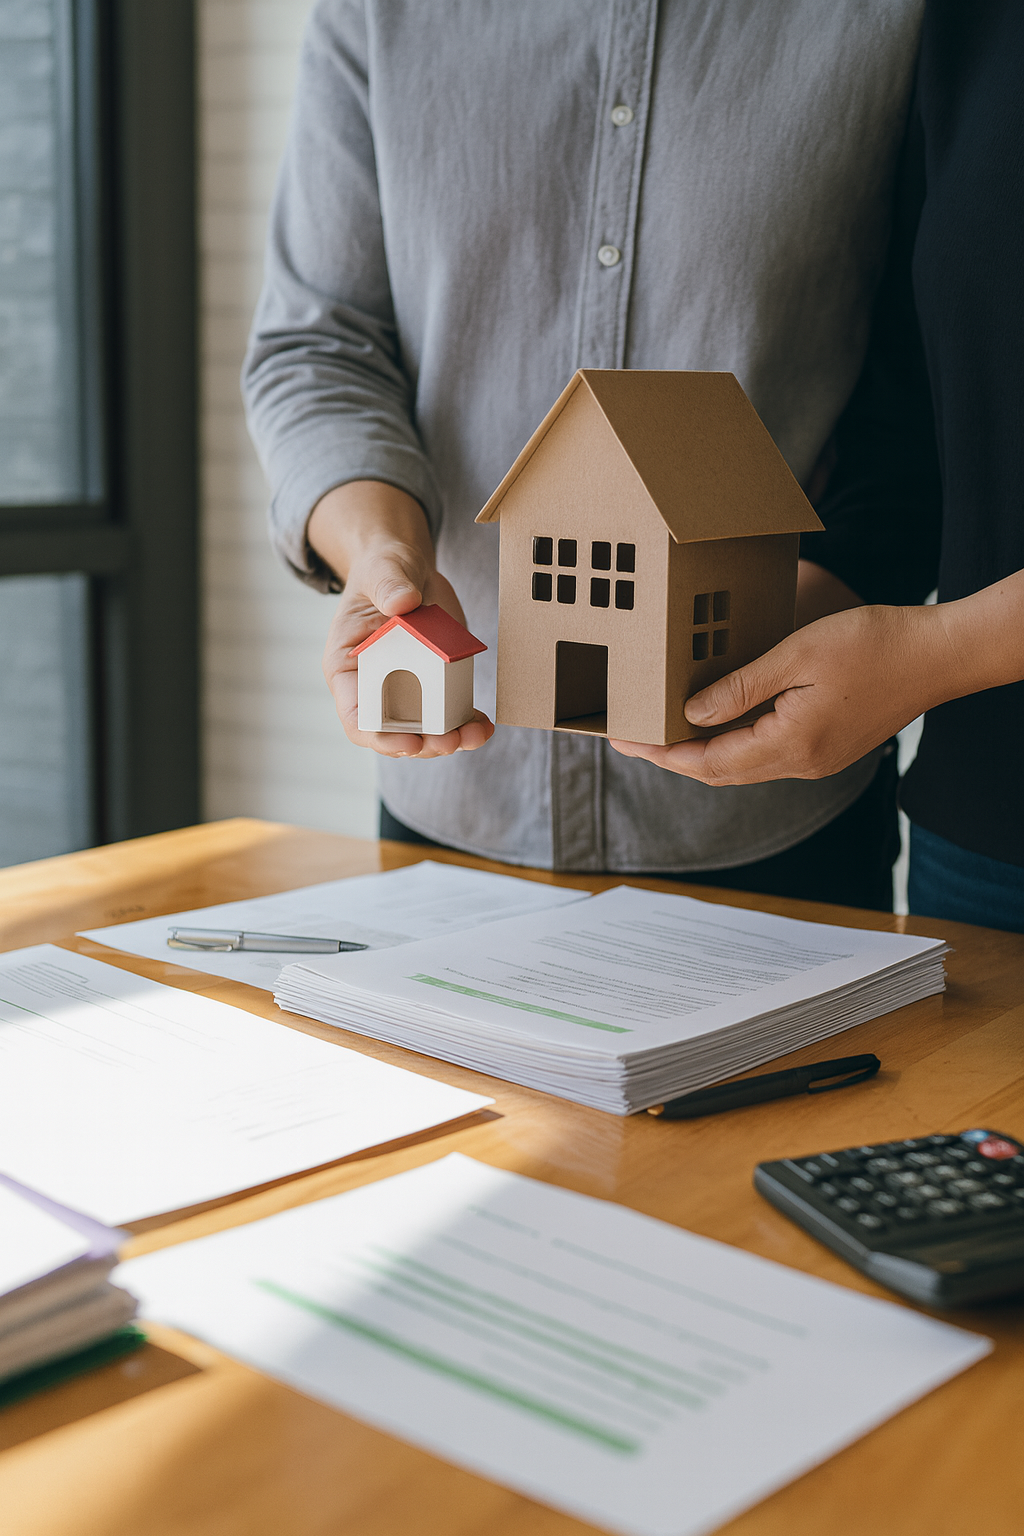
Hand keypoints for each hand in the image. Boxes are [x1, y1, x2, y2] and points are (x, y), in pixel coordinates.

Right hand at [310, 481, 493, 758]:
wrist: (407, 571)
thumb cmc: (383, 569)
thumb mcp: (383, 569)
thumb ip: (389, 584)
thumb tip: (403, 601)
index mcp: (347, 667)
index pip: (356, 716)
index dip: (380, 737)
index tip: (410, 741)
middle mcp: (373, 687)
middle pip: (393, 732)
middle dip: (422, 744)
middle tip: (451, 741)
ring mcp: (404, 689)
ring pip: (423, 730)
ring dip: (450, 739)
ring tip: (476, 734)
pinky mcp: (432, 685)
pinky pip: (447, 715)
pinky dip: (466, 723)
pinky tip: (484, 724)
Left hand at [609, 604, 960, 784]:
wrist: (939, 655)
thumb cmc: (873, 644)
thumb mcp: (796, 654)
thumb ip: (740, 687)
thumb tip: (691, 713)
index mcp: (790, 746)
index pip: (708, 762)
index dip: (662, 753)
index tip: (626, 740)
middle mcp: (801, 764)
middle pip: (720, 772)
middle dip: (672, 756)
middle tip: (632, 737)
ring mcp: (817, 761)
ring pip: (744, 765)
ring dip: (703, 751)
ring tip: (664, 730)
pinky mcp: (828, 748)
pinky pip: (767, 754)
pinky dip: (734, 742)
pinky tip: (716, 720)